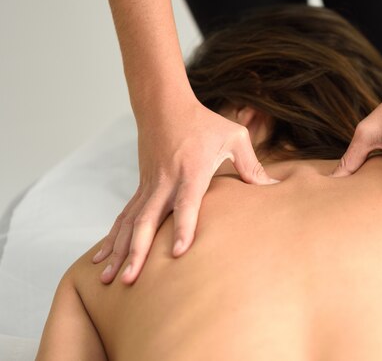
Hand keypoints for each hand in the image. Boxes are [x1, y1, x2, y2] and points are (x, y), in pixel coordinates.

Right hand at [92, 100, 278, 283]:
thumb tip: (275, 187)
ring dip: (119, 251)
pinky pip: (124, 217)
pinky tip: (102, 258)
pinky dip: (112, 238)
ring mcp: (149, 185)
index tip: (177, 253)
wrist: (164, 105)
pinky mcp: (141, 187)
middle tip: (131, 280)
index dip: (183, 228)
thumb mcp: (234, 137)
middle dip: (138, 252)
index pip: (186, 204)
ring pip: (130, 222)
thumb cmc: (203, 122)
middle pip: (148, 220)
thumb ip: (252, 165)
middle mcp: (165, 181)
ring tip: (107, 279)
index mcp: (191, 171)